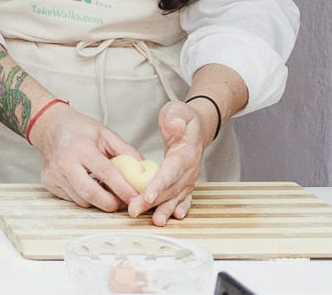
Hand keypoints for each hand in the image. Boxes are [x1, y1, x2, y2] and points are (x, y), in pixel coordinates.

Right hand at [30, 103, 141, 211]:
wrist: (49, 127)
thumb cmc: (80, 129)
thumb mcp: (105, 134)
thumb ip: (126, 151)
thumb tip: (145, 170)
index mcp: (81, 147)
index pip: (106, 173)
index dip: (123, 188)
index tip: (137, 198)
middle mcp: (64, 162)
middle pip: (91, 193)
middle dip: (112, 203)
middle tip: (124, 202)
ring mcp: (55, 174)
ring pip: (82, 200)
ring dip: (99, 201)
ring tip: (107, 191)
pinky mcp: (49, 183)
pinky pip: (72, 199)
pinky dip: (85, 197)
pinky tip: (90, 186)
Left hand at [129, 101, 205, 224]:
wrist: (197, 126)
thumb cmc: (183, 118)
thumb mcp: (178, 110)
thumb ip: (176, 117)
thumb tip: (174, 126)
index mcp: (186, 153)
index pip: (171, 171)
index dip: (159, 184)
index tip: (146, 196)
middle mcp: (190, 169)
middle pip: (171, 188)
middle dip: (153, 202)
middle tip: (134, 210)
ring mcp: (189, 177)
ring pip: (176, 196)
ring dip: (164, 209)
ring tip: (153, 220)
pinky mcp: (186, 181)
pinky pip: (183, 197)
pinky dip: (179, 208)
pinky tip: (174, 217)